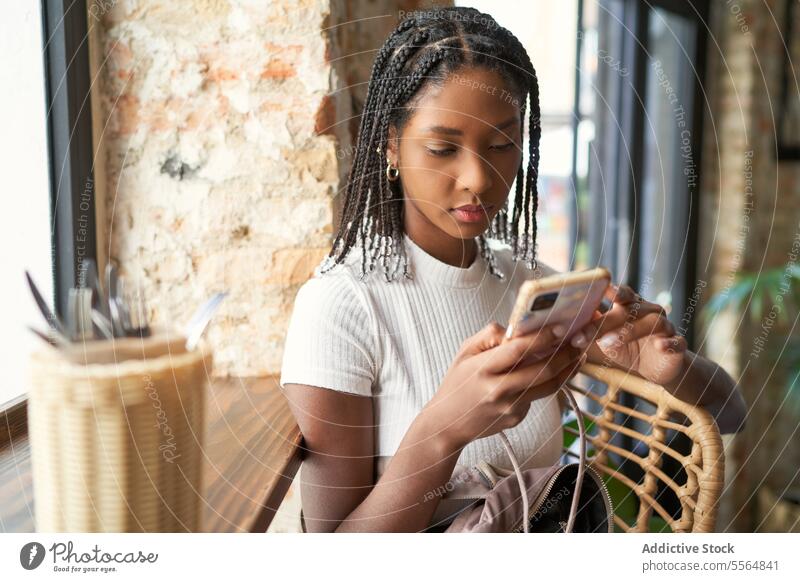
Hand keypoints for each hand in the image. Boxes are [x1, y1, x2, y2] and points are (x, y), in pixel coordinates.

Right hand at [421, 322, 587, 449]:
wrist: (447, 424)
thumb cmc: (457, 383)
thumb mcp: (465, 352)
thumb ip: (490, 336)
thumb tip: (517, 326)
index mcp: (483, 369)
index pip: (519, 350)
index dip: (543, 338)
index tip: (561, 327)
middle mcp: (498, 390)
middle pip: (542, 370)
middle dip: (566, 353)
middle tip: (580, 340)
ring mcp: (510, 407)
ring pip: (549, 386)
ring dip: (568, 369)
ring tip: (578, 355)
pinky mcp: (517, 417)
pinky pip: (538, 396)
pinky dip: (547, 383)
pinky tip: (551, 372)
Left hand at [575, 283, 688, 385]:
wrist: (658, 367)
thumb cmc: (628, 348)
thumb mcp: (605, 339)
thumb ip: (590, 328)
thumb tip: (563, 322)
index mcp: (631, 307)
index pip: (622, 294)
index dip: (614, 290)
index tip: (602, 290)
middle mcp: (649, 312)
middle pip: (631, 310)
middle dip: (607, 321)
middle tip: (587, 333)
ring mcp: (665, 327)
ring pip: (653, 322)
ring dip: (631, 331)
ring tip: (610, 342)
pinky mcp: (677, 345)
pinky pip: (676, 341)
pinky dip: (669, 343)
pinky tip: (660, 345)